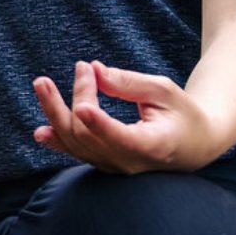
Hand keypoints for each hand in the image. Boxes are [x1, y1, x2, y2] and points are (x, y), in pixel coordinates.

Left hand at [30, 60, 215, 172]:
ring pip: (76, 145)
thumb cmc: (183, 114)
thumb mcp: (164, 91)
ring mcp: (115, 167)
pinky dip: (58, 141)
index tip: (82, 104)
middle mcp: (129, 163)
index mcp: (152, 146)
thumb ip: (129, 83)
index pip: (119, 138)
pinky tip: (41, 132)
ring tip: (42, 84)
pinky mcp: (106, 164)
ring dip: (56, 113)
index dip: (98, 123)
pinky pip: (77, 154)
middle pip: (88, 136)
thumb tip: (94, 70)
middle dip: (77, 97)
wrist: (194, 146)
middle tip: (80, 67)